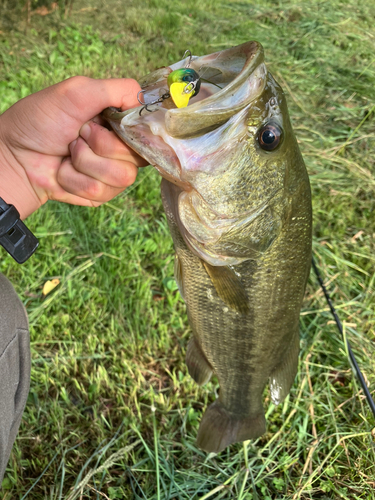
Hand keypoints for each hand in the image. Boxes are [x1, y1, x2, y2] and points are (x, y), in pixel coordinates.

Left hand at [0, 76, 147, 218]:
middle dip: (100, 144)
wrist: (14, 156)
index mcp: (119, 122)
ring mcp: (112, 173)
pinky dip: (75, 179)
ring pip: (122, 176)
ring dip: (86, 163)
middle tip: (78, 135)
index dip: (133, 131)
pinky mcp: (101, 194)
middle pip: (136, 155)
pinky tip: (63, 171)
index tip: (107, 123)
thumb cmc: (40, 121)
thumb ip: (116, 89)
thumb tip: (145, 99)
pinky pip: (101, 190)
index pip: (149, 130)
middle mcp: (121, 148)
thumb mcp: (77, 91)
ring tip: (69, 154)